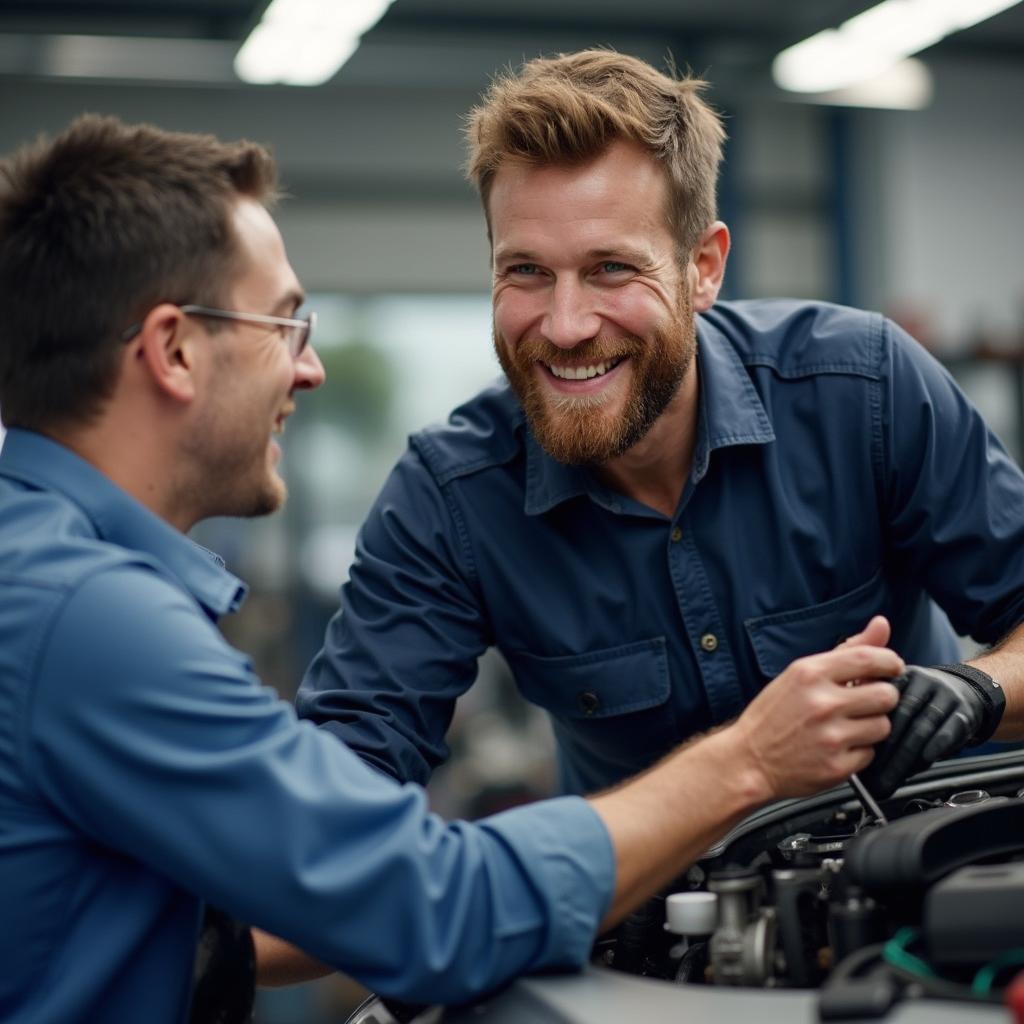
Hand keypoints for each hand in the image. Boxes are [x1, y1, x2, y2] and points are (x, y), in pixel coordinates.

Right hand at [731, 643, 902, 800]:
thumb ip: (845, 650)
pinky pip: (871, 754)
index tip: (892, 667)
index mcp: (809, 673)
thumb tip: (881, 624)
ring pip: (883, 726)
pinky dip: (859, 751)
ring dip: (871, 726)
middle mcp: (822, 703)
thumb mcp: (800, 674)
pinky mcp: (837, 766)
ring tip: (848, 726)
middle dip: (881, 698)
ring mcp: (830, 736)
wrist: (748, 761)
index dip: (890, 662)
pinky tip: (838, 747)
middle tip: (864, 702)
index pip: (869, 658)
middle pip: (886, 695)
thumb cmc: (772, 715)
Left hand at [859, 665, 998, 798]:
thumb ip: (874, 712)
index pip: (879, 702)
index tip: (856, 756)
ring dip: (906, 758)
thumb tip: (854, 749)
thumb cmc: (920, 703)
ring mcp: (945, 695)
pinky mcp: (965, 712)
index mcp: (897, 676)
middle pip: (901, 717)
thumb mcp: (896, 697)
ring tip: (892, 779)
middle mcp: (922, 681)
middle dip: (886, 752)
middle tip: (873, 778)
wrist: (965, 691)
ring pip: (923, 727)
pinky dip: (934, 749)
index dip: (866, 730)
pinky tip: (922, 763)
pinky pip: (948, 732)